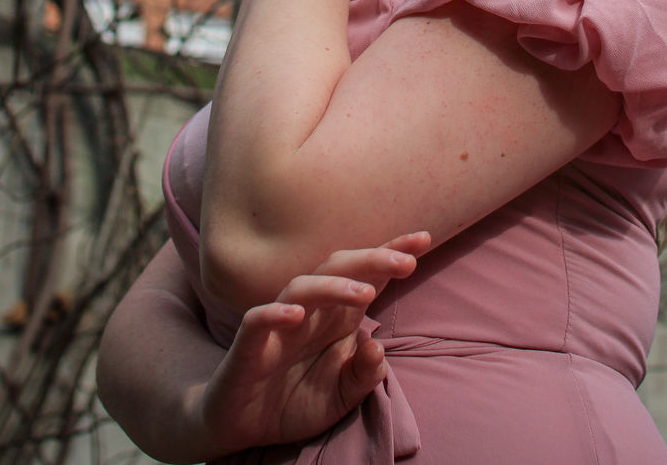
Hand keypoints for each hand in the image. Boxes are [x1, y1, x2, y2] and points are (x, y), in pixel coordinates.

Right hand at [196, 232, 428, 458]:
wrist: (242, 426)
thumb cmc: (294, 400)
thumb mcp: (341, 397)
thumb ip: (364, 375)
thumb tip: (379, 346)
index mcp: (336, 317)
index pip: (367, 277)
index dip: (391, 255)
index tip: (424, 240)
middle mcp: (310, 312)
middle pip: (339, 270)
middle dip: (372, 260)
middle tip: (405, 260)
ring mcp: (278, 323)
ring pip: (304, 287)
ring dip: (334, 286)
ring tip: (365, 293)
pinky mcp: (249, 344)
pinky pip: (259, 319)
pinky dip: (275, 312)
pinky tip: (296, 315)